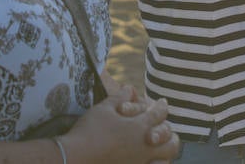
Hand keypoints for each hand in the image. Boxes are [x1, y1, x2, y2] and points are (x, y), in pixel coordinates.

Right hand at [64, 85, 180, 162]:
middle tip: (165, 127)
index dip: (162, 106)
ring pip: (166, 158)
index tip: (162, 103)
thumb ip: (120, 97)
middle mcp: (144, 146)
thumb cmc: (89, 131)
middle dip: (169, 131)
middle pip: (170, 139)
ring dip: (166, 150)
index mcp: (139, 127)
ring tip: (161, 147)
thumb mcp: (104, 108)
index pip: (159, 114)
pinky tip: (151, 161)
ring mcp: (139, 162)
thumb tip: (130, 88)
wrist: (74, 158)